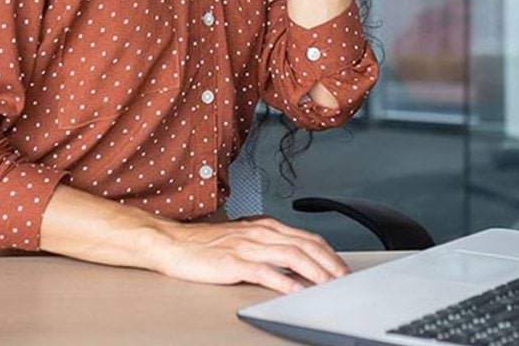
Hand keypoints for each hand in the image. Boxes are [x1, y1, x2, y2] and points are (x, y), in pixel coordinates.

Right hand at [151, 215, 350, 293]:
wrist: (174, 243)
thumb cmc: (204, 244)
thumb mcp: (242, 237)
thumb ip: (266, 244)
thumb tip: (290, 257)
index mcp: (265, 226)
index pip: (307, 238)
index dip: (329, 253)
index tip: (341, 268)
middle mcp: (261, 232)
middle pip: (307, 245)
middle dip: (330, 263)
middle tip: (344, 279)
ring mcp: (249, 246)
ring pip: (293, 256)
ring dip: (316, 272)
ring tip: (330, 285)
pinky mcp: (236, 263)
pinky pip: (267, 272)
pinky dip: (286, 282)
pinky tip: (297, 291)